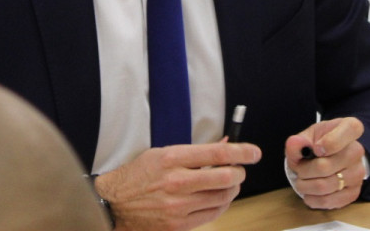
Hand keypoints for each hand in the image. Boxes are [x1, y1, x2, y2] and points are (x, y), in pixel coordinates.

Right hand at [94, 141, 261, 230]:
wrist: (115, 204)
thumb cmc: (138, 176)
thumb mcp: (162, 153)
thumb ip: (195, 152)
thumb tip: (226, 146)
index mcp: (171, 159)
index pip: (216, 154)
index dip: (241, 152)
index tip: (254, 152)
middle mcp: (176, 182)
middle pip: (225, 177)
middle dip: (239, 172)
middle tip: (239, 169)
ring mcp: (178, 206)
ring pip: (223, 197)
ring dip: (232, 189)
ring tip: (228, 183)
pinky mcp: (179, 225)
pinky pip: (213, 214)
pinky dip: (222, 204)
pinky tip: (218, 197)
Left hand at [284, 117, 365, 209]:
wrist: (327, 159)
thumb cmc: (317, 143)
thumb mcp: (306, 136)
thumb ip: (298, 141)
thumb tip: (294, 143)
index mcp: (349, 128)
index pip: (351, 130)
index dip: (331, 142)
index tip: (316, 149)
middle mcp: (357, 150)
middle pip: (326, 166)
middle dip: (304, 170)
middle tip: (299, 168)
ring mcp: (358, 173)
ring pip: (325, 185)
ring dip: (306, 186)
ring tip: (301, 180)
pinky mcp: (354, 192)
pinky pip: (330, 200)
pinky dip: (313, 199)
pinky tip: (308, 193)